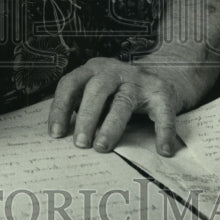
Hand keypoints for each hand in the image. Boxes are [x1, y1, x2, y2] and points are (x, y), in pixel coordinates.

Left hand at [48, 56, 212, 156]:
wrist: (161, 81)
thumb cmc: (118, 94)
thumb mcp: (98, 94)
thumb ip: (82, 108)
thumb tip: (63, 138)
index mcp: (92, 70)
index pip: (70, 84)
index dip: (60, 108)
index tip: (56, 133)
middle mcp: (114, 70)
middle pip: (96, 90)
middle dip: (86, 117)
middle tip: (81, 143)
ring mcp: (138, 80)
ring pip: (123, 102)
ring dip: (111, 127)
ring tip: (103, 147)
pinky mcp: (161, 92)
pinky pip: (162, 113)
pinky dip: (163, 132)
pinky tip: (162, 150)